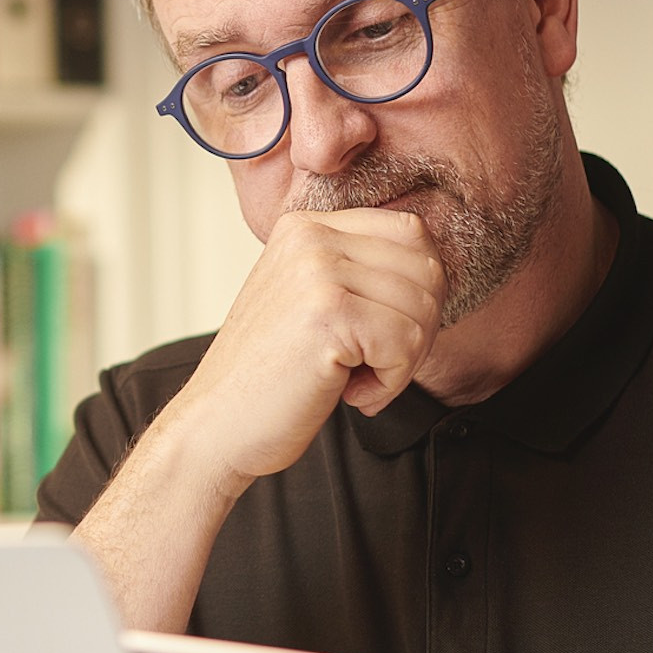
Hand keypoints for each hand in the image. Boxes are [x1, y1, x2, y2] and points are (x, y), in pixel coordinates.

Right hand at [164, 208, 445, 485]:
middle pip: (426, 270)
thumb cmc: (269, 376)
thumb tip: (436, 267)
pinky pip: (406, 344)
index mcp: (306, 227)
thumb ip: (358, 272)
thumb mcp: (309, 300)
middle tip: (373, 365)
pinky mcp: (328, 314)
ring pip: (423, 309)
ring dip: (402, 361)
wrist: (216, 425)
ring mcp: (317, 272)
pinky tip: (350, 393)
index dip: (417, 292)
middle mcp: (311, 238)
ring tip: (355, 379)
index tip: (380, 333)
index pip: (411, 233)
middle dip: (417, 329)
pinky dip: (390, 383)